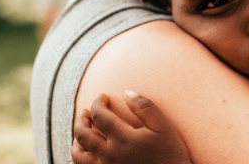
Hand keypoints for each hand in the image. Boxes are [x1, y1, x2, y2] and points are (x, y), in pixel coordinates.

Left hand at [72, 91, 190, 163]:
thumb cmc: (171, 154)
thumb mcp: (163, 127)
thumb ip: (145, 107)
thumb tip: (126, 92)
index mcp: (123, 139)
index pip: (100, 115)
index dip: (98, 102)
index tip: (102, 97)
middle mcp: (110, 156)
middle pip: (83, 134)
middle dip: (82, 118)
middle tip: (86, 111)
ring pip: (78, 154)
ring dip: (77, 139)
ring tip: (83, 130)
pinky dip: (82, 156)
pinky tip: (89, 150)